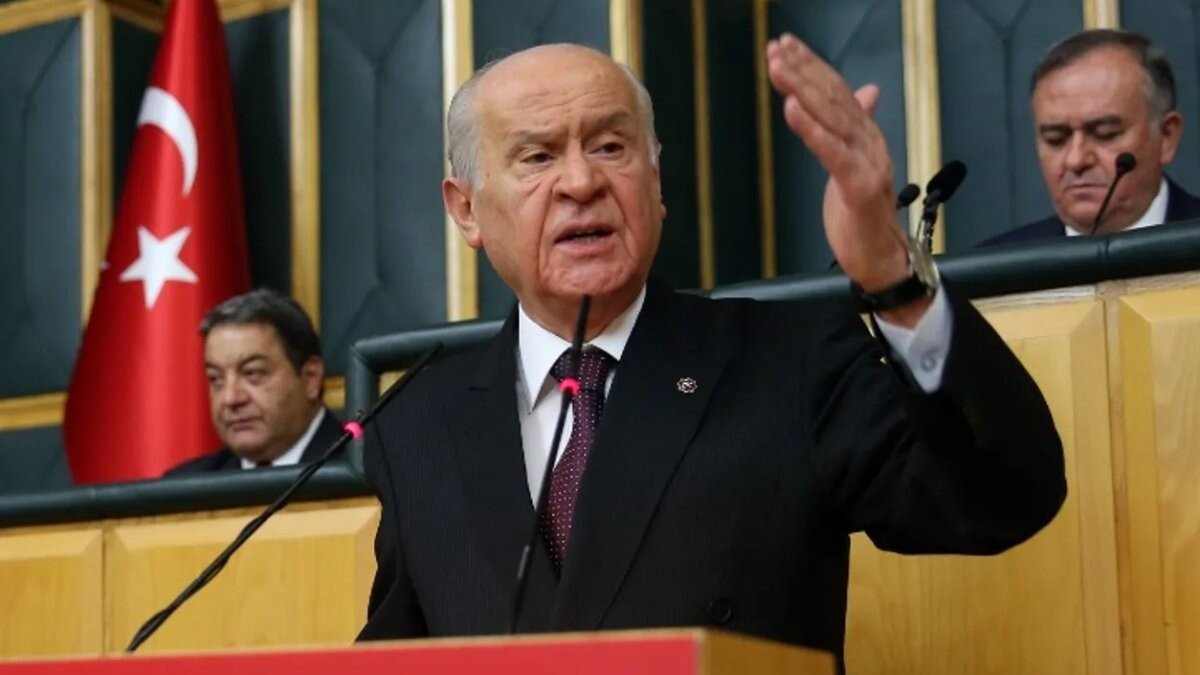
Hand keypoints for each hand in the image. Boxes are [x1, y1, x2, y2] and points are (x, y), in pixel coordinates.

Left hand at [765, 34, 911, 295]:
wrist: (882, 256)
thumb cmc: (863, 212)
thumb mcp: (855, 162)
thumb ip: (856, 126)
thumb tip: (867, 91)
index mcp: (866, 134)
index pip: (837, 91)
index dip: (812, 66)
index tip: (786, 45)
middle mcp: (869, 141)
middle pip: (833, 98)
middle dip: (803, 70)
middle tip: (776, 48)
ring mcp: (867, 162)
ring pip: (832, 118)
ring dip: (803, 90)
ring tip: (779, 68)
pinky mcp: (859, 186)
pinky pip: (832, 152)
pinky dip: (812, 129)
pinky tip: (791, 110)